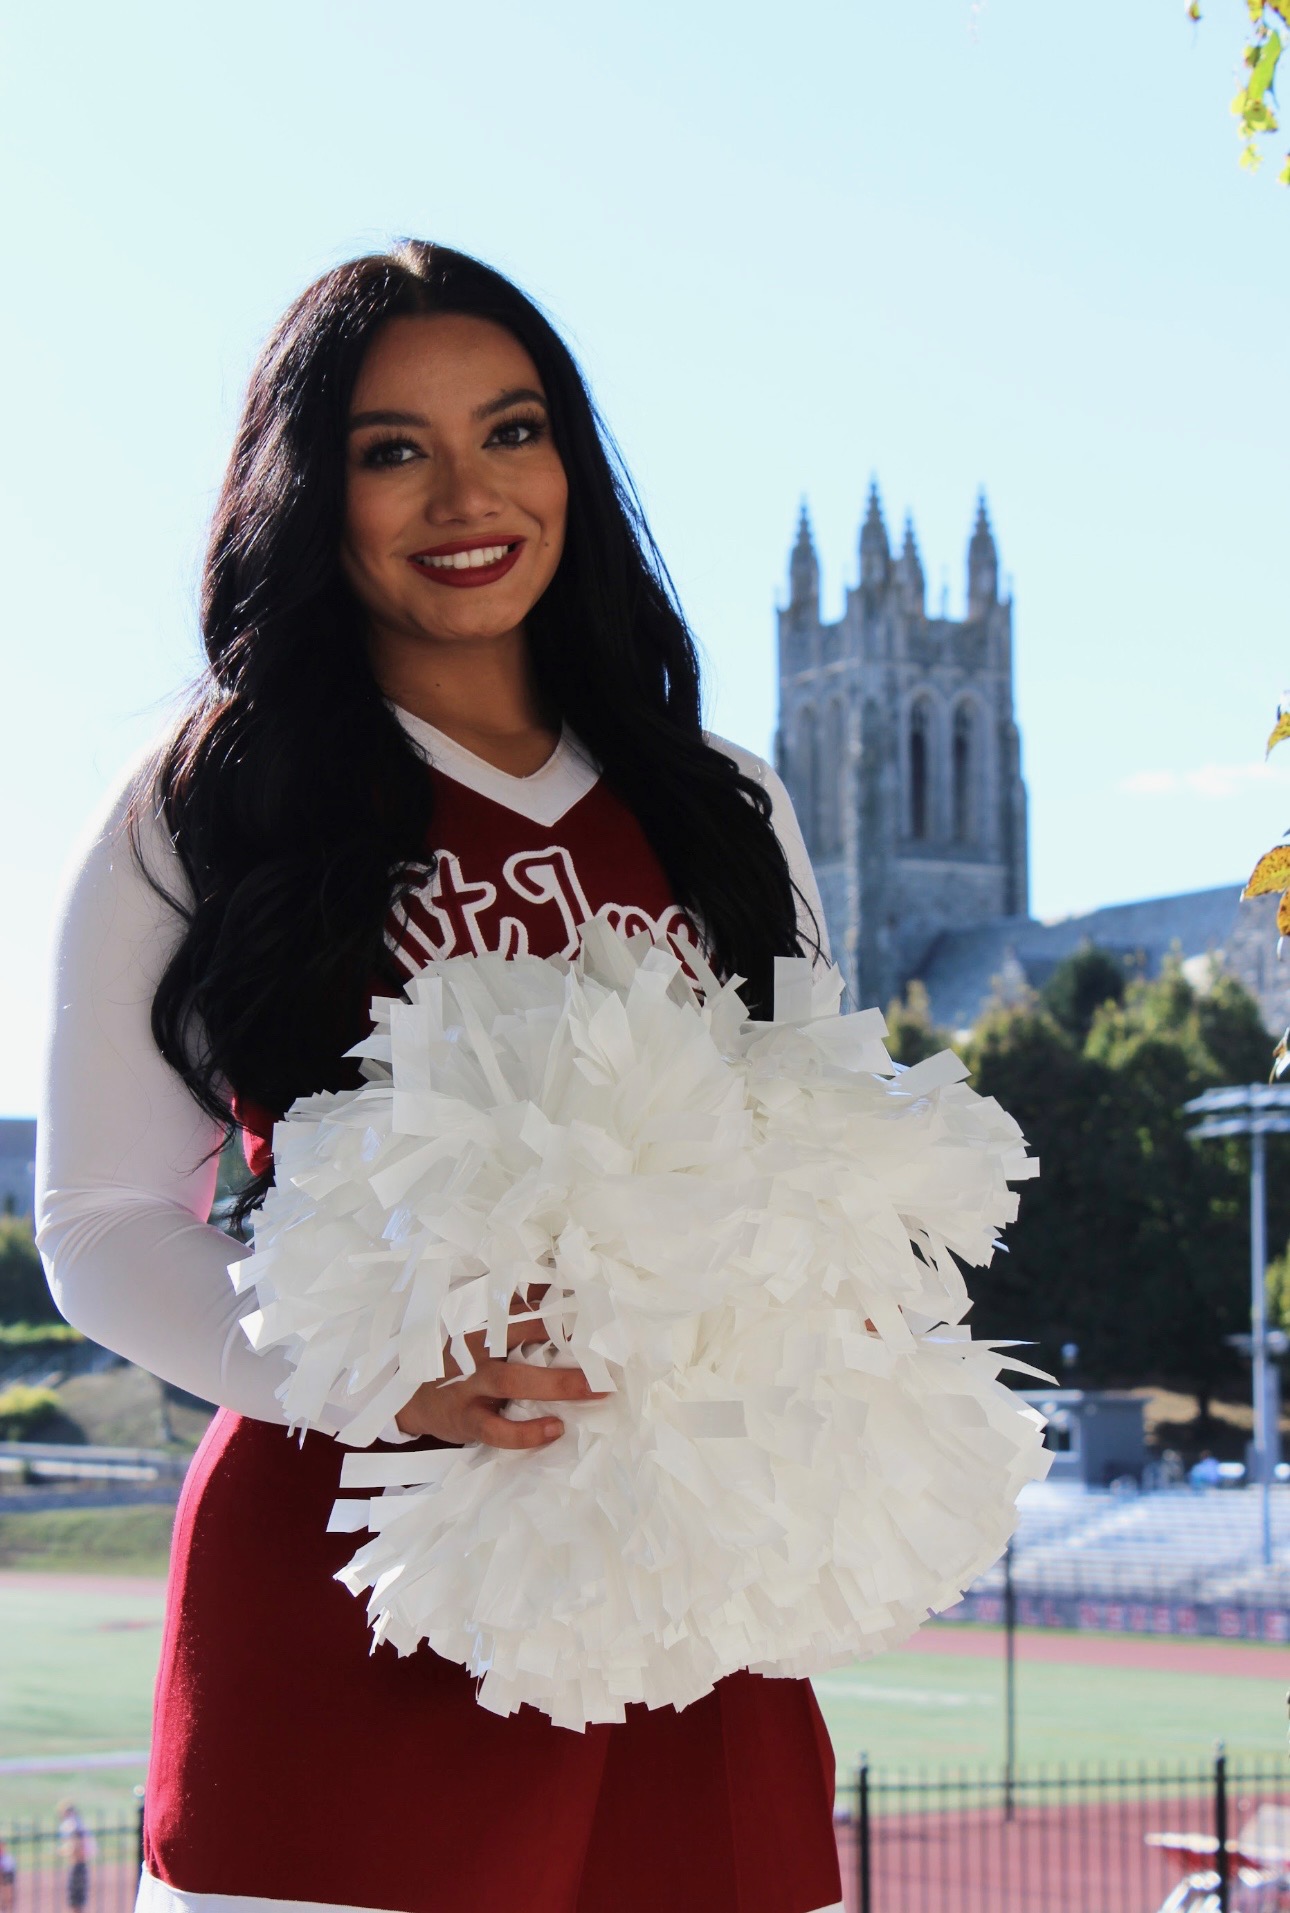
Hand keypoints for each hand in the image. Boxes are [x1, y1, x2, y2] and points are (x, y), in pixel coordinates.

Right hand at [394, 1300, 603, 1448]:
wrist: (404, 1395)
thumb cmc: (452, 1357)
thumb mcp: (474, 1327)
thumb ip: (510, 1311)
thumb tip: (558, 1291)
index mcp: (481, 1319)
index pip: (522, 1301)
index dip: (558, 1299)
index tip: (594, 1299)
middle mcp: (476, 1346)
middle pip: (523, 1334)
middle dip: (567, 1336)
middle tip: (609, 1343)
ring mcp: (470, 1383)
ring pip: (515, 1380)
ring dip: (559, 1384)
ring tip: (598, 1389)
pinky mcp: (467, 1418)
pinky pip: (499, 1429)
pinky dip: (527, 1432)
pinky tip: (555, 1428)